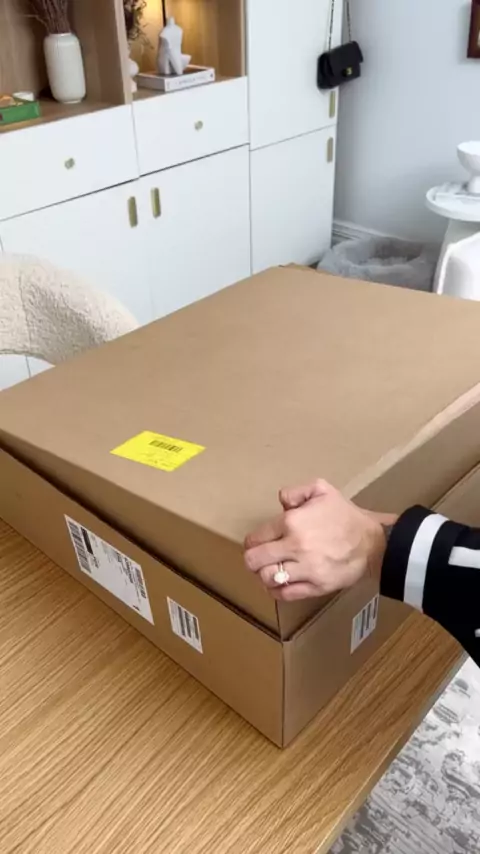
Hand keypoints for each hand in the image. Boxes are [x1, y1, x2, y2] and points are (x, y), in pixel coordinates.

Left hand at [244, 479, 395, 601]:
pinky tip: (279, 584)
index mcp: (292, 522)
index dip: (253, 541)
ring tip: (269, 570)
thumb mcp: (322, 489)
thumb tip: (281, 503)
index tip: (256, 543)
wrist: (374, 542)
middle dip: (253, 559)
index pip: (256, 538)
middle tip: (258, 558)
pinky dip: (276, 591)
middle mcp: (295, 547)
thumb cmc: (346, 516)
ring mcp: (306, 569)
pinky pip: (285, 594)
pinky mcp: (316, 586)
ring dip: (264, 575)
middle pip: (254, 560)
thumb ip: (295, 491)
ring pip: (267, 578)